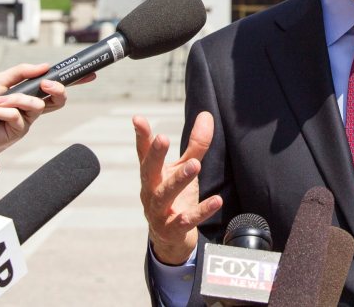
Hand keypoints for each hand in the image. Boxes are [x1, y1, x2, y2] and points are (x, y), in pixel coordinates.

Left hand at [0, 63, 67, 157]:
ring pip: (37, 105)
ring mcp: (26, 120)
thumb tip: (45, 66)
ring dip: (15, 99)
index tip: (90, 74)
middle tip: (47, 83)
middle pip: (58, 100)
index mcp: (29, 94)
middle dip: (57, 89)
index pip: (55, 88)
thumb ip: (21, 72)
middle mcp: (31, 108)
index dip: (75, 81)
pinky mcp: (17, 131)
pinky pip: (16, 116)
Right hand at [134, 112, 222, 265]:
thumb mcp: (184, 168)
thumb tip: (206, 114)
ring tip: (195, 165)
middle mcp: (151, 191)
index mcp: (152, 174)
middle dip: (155, 155)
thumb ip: (195, 144)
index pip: (144, 152)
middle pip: (149, 171)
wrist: (170, 239)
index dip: (141, 136)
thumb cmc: (175, 196)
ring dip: (178, 180)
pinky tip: (216, 201)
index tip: (137, 118)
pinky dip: (201, 211)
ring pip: (165, 195)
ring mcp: (158, 212)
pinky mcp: (171, 229)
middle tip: (162, 138)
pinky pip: (186, 220)